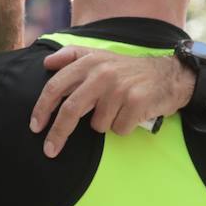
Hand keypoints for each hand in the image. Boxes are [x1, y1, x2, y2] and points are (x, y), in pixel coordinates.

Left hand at [30, 47, 194, 157]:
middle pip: (71, 110)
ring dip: (107, 123)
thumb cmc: (129, 71)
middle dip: (58, 133)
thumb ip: (72, 56)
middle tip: (49, 150)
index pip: (56, 86)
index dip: (42, 109)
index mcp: (90, 61)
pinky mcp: (136, 102)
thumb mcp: (101, 56)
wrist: (169, 76)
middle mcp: (103, 73)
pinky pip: (118, 129)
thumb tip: (46, 63)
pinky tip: (132, 114)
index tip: (35, 127)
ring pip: (98, 125)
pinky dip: (124, 127)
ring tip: (119, 110)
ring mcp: (120, 88)